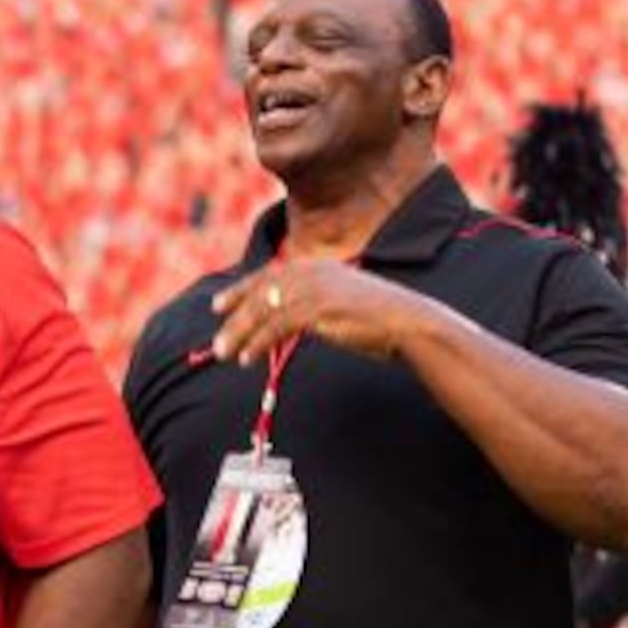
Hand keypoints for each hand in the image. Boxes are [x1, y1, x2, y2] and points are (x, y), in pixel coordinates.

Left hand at [205, 258, 441, 367]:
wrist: (410, 324)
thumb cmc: (381, 320)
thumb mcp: (343, 302)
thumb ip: (316, 304)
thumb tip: (289, 319)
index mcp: (317, 267)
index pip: (267, 276)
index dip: (239, 291)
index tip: (218, 305)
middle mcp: (312, 272)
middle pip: (260, 293)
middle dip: (233, 317)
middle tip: (217, 341)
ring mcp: (315, 288)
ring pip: (263, 311)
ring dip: (240, 335)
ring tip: (226, 355)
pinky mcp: (317, 308)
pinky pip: (276, 327)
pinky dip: (258, 344)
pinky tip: (248, 360)